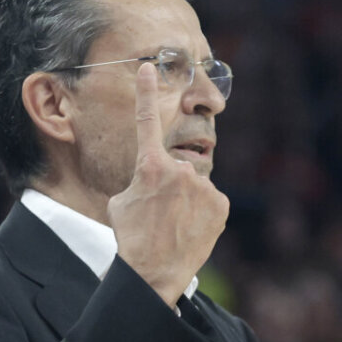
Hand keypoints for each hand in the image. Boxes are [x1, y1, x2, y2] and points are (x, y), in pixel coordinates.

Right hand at [107, 61, 228, 305]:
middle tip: (160, 217)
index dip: (146, 92)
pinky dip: (203, 214)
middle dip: (170, 187)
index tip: (149, 67)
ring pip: (195, 187)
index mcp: (149, 166)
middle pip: (176, 169)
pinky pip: (211, 202)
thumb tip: (154, 181)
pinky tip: (191, 231)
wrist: (152, 274)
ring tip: (175, 228)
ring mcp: (203, 186)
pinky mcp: (220, 204)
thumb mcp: (121, 204)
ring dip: (187, 202)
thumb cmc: (130, 240)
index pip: (146, 121)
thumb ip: (140, 182)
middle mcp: (179, 169)